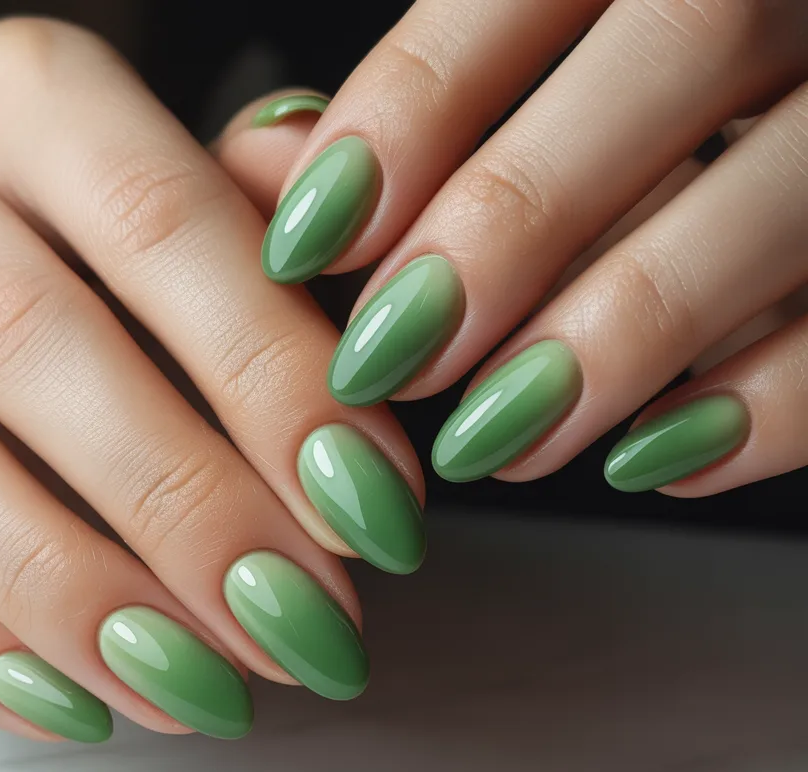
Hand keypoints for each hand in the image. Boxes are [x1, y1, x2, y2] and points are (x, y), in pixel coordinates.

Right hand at [0, 19, 425, 742]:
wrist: (34, 264)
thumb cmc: (171, 252)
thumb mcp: (254, 213)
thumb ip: (307, 249)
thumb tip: (383, 330)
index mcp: (33, 97)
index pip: (161, 225)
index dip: (277, 382)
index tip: (378, 516)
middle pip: (28, 346)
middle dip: (183, 509)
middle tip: (301, 625)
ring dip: (77, 599)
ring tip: (208, 689)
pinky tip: (92, 706)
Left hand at [262, 0, 807, 495]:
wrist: (786, 120)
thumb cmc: (637, 118)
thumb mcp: (541, 82)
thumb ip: (426, 111)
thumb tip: (284, 176)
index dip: (409, 113)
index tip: (310, 241)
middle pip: (680, 42)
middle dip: (510, 222)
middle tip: (394, 355)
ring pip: (783, 188)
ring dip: (620, 335)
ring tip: (495, 439)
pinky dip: (764, 406)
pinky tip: (655, 459)